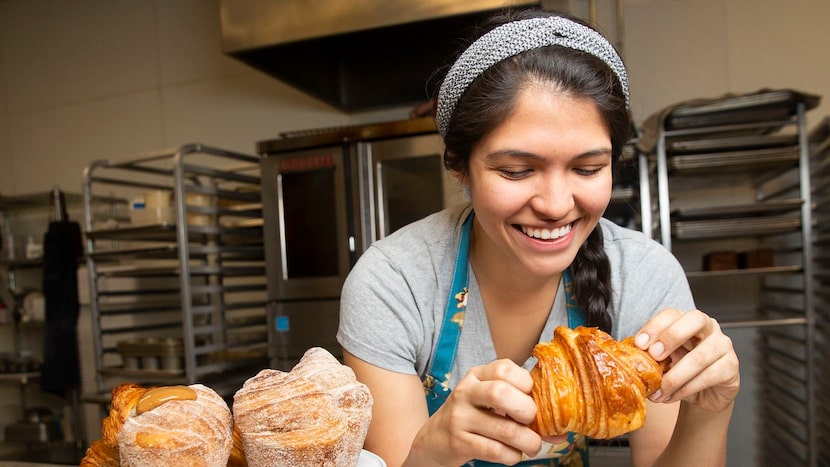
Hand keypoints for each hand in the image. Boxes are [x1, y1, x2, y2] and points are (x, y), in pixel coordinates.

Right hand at [407, 359, 541, 465]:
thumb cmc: (472, 418)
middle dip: (526, 410)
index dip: (526, 384)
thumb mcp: (488, 402)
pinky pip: (495, 450)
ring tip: (532, 446)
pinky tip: (513, 454)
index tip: (531, 398)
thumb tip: (560, 433)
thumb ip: (520, 407)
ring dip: (527, 441)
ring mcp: (460, 417)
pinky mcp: (459, 442)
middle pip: (501, 393)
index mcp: (476, 375)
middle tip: (531, 421)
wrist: (434, 440)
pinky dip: (512, 456)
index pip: (505, 368)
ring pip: (504, 428)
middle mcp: (466, 392)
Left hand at [634, 308, 739, 412]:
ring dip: (674, 377)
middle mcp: (709, 327)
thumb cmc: (680, 370)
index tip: (639, 344)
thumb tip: (630, 355)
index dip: (655, 326)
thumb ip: (651, 353)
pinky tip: (671, 396)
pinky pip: (708, 377)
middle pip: (694, 320)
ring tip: (658, 391)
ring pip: (699, 357)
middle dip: (671, 337)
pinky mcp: (731, 367)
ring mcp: (723, 346)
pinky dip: (685, 389)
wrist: (704, 394)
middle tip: (653, 356)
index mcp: (687, 319)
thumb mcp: (663, 359)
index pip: (672, 314)